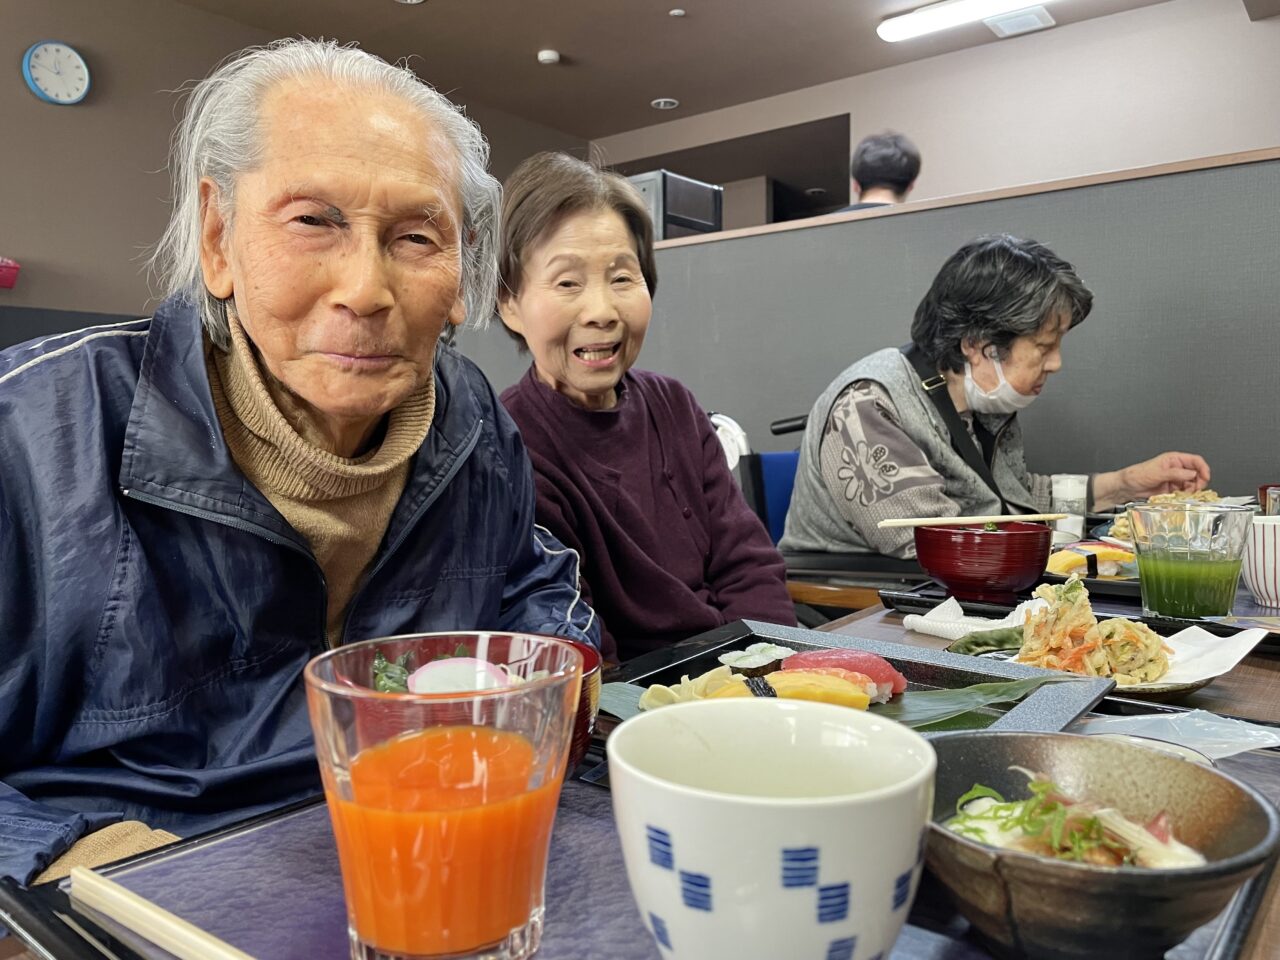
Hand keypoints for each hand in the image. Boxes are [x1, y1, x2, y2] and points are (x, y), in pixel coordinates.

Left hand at [1092, 452, 1211, 508]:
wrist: (1126, 487)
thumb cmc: (1137, 475)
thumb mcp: (1157, 473)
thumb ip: (1176, 473)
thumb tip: (1192, 474)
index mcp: (1174, 459)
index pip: (1195, 460)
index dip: (1203, 468)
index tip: (1205, 477)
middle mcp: (1176, 468)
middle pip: (1197, 473)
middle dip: (1199, 481)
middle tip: (1196, 489)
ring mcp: (1175, 479)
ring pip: (1192, 484)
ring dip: (1192, 490)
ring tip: (1186, 494)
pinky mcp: (1172, 489)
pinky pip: (1184, 492)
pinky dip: (1186, 495)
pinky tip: (1181, 497)